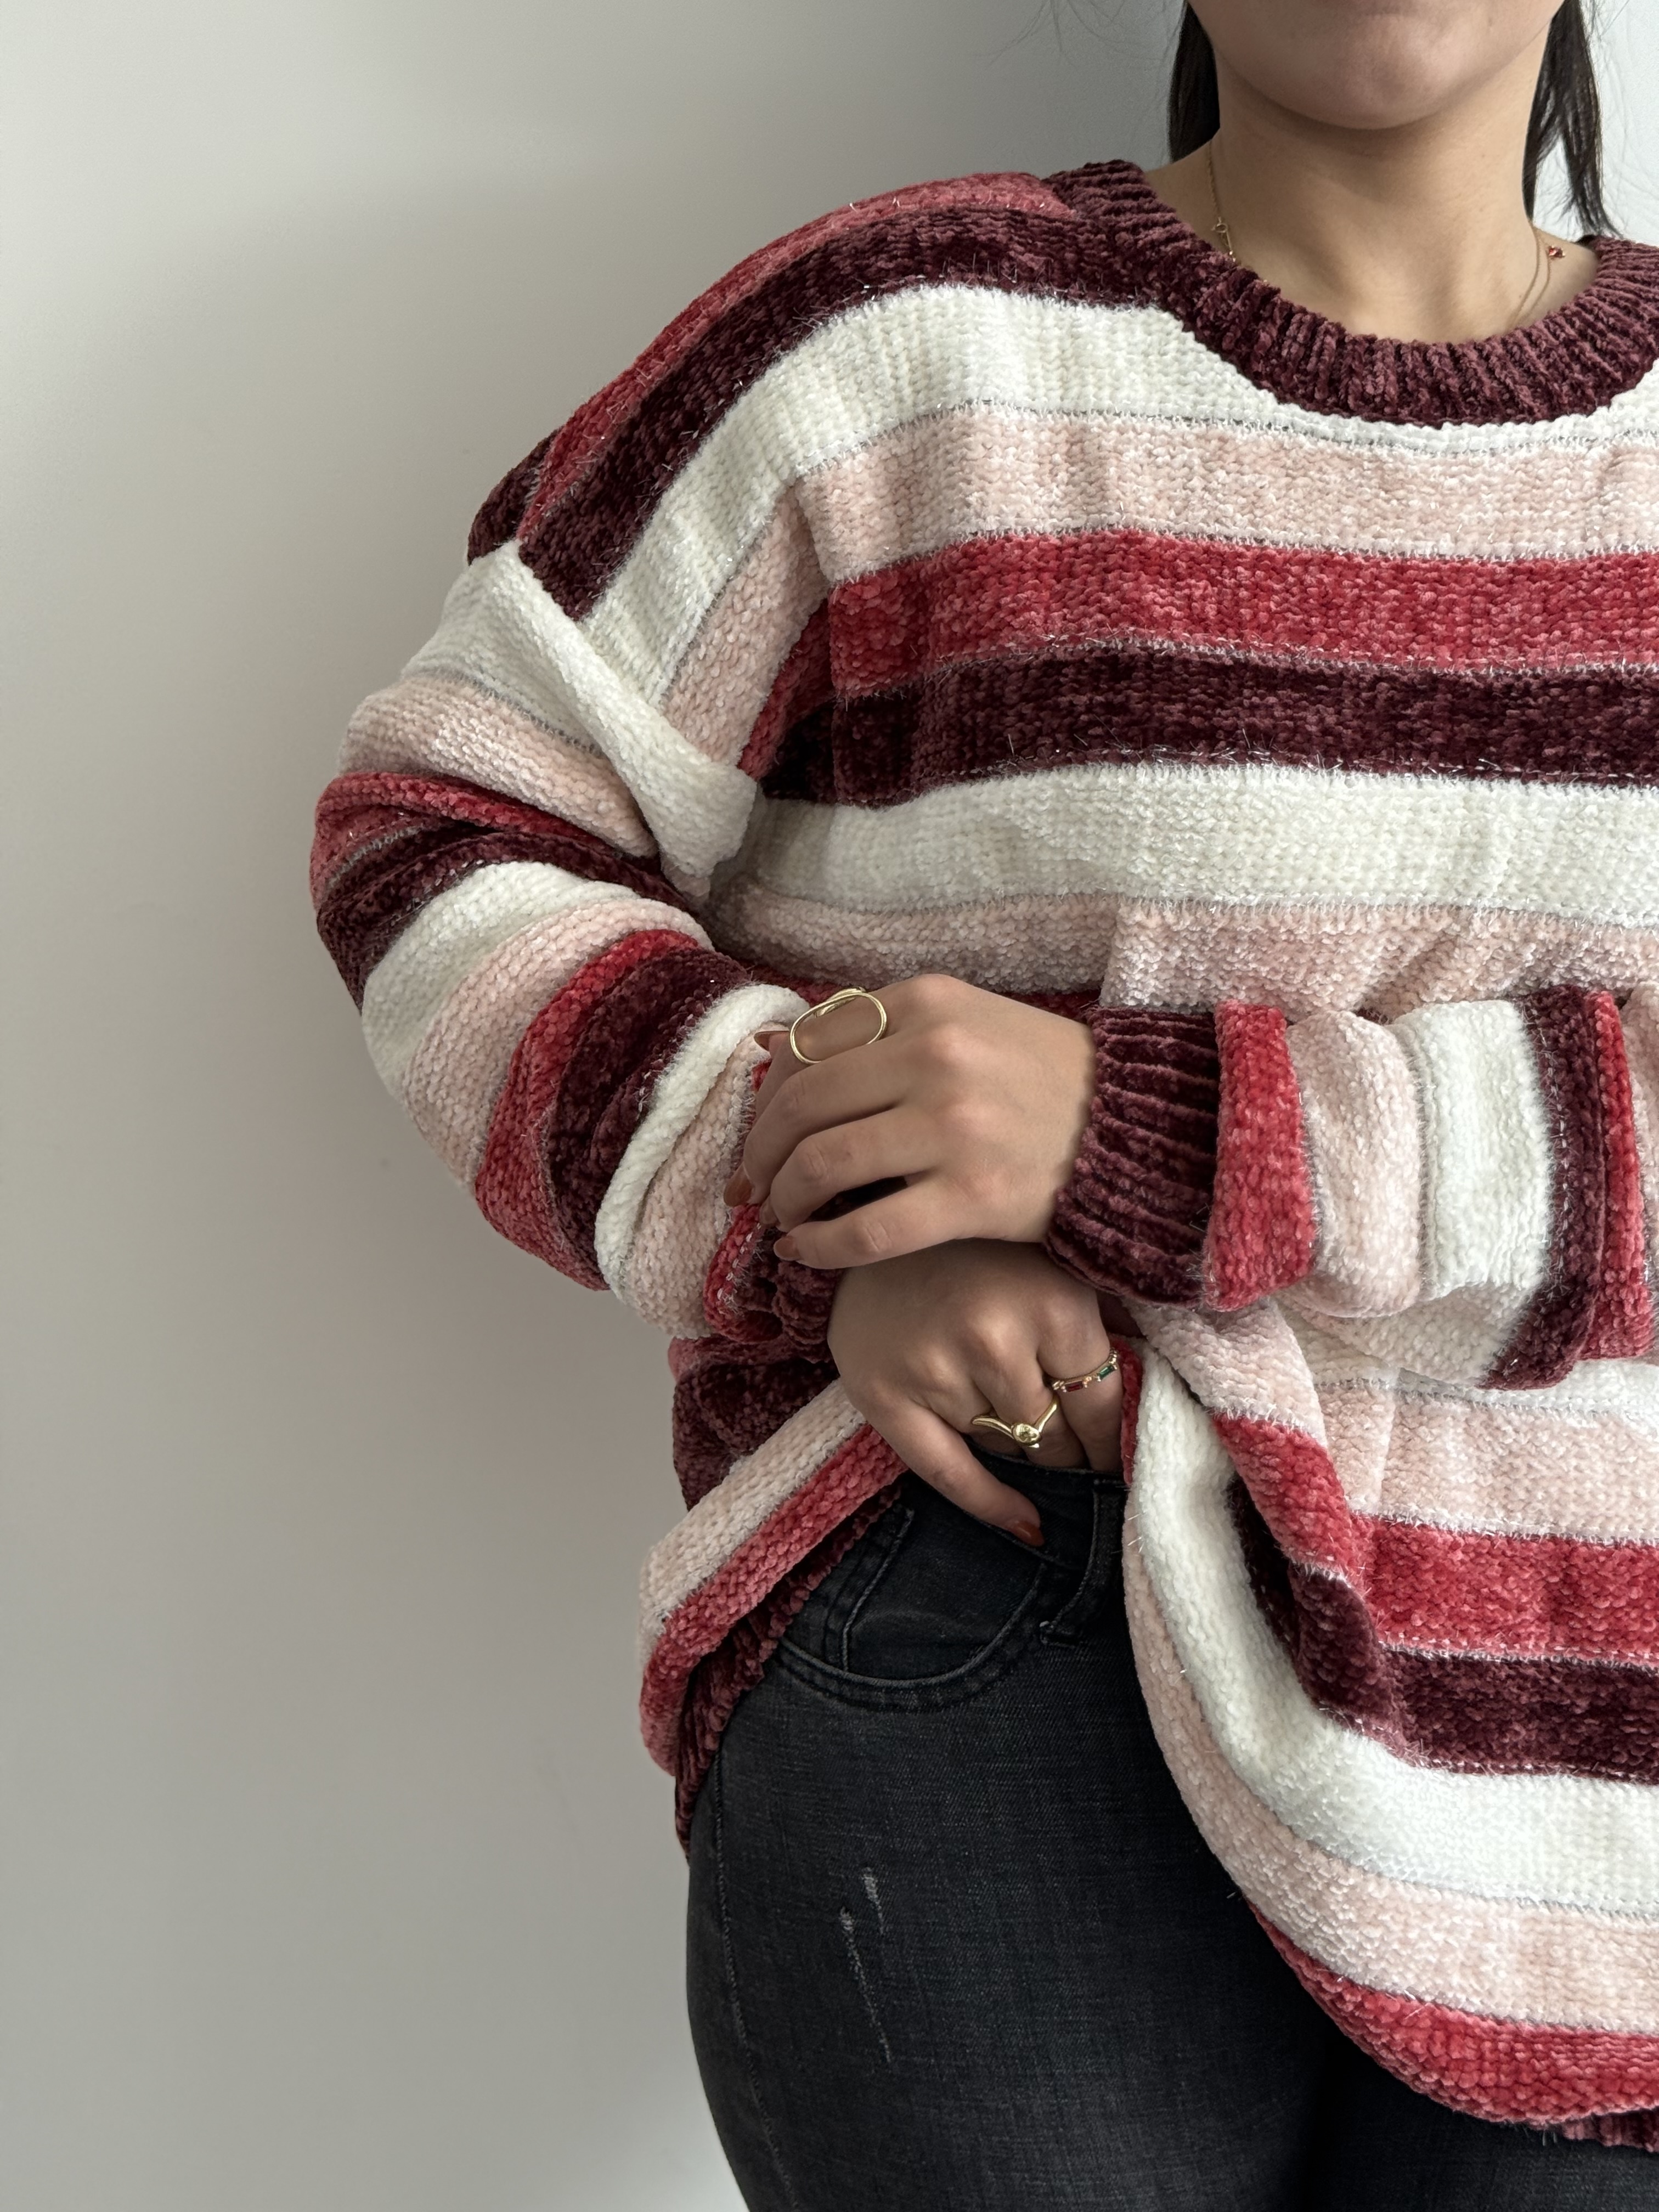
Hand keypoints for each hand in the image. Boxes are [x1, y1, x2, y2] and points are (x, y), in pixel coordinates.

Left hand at [724, 974, 1095, 1269]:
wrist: (1133, 1129)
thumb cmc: (1039, 1079)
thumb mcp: (961, 1024)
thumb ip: (874, 1034)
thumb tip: (769, 1054)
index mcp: (925, 1003)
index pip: (806, 1048)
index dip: (765, 1100)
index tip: (758, 1137)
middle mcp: (935, 1055)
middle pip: (802, 1108)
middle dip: (760, 1156)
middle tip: (752, 1188)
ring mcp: (954, 1127)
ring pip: (823, 1165)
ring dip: (784, 1201)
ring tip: (782, 1220)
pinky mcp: (973, 1196)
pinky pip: (867, 1230)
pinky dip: (819, 1247)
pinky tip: (806, 1253)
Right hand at [827, 1241, 1123, 1547]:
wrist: (872, 1216)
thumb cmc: (978, 1242)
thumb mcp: (1056, 1260)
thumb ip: (1109, 1313)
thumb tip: (1164, 1372)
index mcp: (1051, 1305)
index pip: (1101, 1407)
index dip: (1113, 1438)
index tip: (1122, 1455)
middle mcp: (996, 1341)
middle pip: (1053, 1436)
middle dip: (1068, 1446)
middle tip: (1072, 1445)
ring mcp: (938, 1373)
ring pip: (1004, 1447)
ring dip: (1015, 1439)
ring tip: (1006, 1411)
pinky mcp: (886, 1396)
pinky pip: (948, 1475)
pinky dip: (992, 1503)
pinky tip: (1027, 1526)